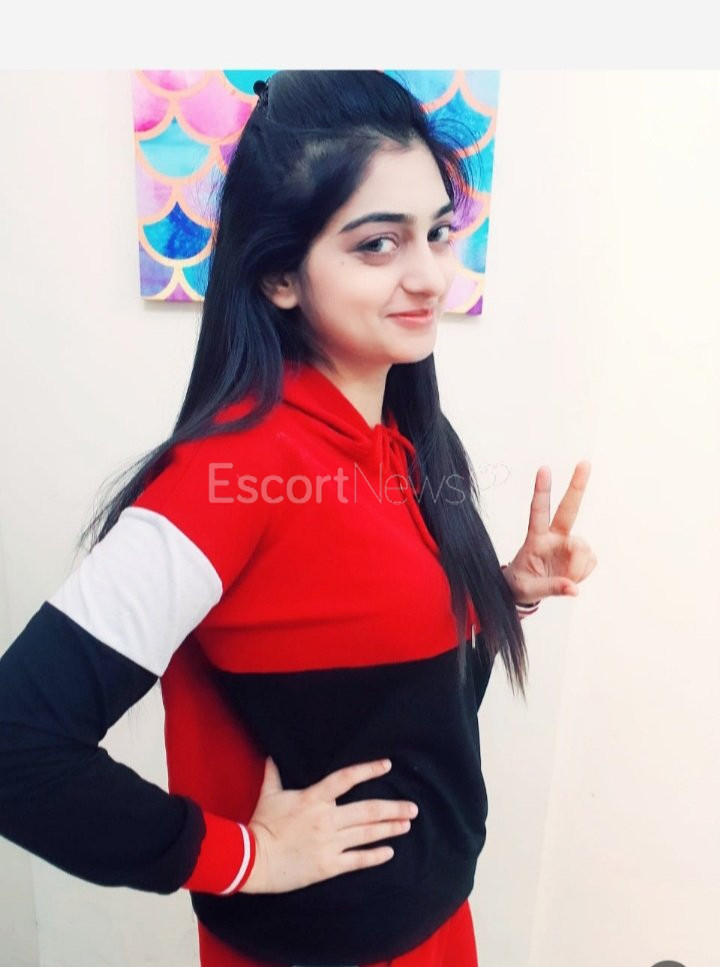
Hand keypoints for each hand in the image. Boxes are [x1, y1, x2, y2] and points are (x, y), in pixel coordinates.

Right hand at [239, 757, 418, 893]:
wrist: (252, 859)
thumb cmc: (261, 825)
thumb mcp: (269, 795)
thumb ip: (275, 773)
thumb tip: (272, 753)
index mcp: (314, 799)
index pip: (346, 779)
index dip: (368, 770)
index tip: (387, 765)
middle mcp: (327, 819)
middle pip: (367, 810)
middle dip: (393, 808)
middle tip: (413, 808)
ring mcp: (329, 843)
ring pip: (366, 834)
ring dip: (389, 829)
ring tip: (406, 824)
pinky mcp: (328, 865)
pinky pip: (357, 860)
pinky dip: (375, 856)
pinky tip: (389, 852)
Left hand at [504, 461, 596, 603]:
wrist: (524, 591)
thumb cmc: (519, 584)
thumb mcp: (527, 590)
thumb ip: (550, 588)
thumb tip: (574, 589)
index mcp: (535, 538)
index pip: (538, 511)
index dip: (541, 491)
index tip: (544, 469)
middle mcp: (554, 536)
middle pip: (568, 508)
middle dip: (577, 486)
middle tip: (585, 462)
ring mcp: (568, 544)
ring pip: (584, 548)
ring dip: (577, 568)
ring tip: (563, 580)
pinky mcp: (579, 555)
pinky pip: (590, 562)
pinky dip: (582, 573)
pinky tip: (570, 577)